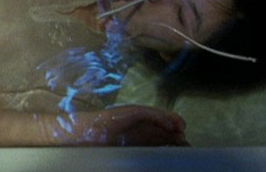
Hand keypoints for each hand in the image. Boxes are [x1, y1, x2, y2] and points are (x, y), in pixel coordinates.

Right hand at [65, 105, 187, 146]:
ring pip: (156, 118)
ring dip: (170, 123)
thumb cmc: (96, 146)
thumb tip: (159, 153)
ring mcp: (130, 117)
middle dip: (173, 133)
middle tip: (186, 139)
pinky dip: (160, 117)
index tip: (183, 146)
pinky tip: (171, 124)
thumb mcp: (125, 150)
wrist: (80, 135)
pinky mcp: (127, 112)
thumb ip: (140, 148)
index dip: (169, 139)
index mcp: (133, 135)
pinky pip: (146, 113)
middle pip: (159, 127)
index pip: (156, 136)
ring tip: (182, 129)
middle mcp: (134, 126)